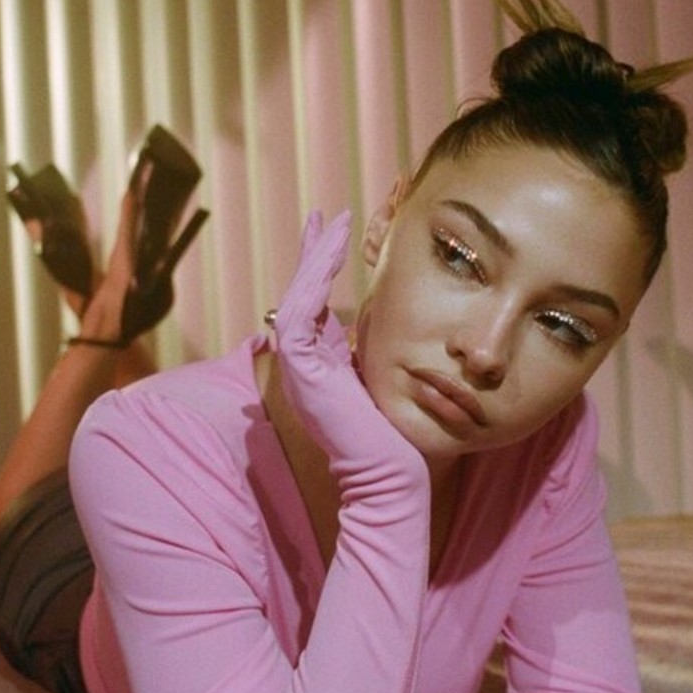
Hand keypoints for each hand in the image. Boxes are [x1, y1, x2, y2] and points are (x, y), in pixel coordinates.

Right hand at [272, 211, 427, 497]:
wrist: (389, 476)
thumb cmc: (394, 439)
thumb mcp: (385, 382)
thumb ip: (376, 356)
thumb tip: (388, 330)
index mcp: (322, 366)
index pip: (316, 307)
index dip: (321, 269)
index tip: (335, 235)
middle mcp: (305, 363)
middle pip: (301, 294)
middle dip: (313, 253)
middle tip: (324, 217)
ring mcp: (299, 366)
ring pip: (297, 296)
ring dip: (315, 257)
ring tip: (333, 223)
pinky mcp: (300, 369)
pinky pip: (298, 313)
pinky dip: (312, 278)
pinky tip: (330, 251)